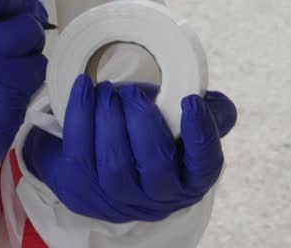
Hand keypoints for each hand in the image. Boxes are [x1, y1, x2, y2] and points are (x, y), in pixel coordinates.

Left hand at [22, 77, 236, 222]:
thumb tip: (211, 102)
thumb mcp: (177, 120)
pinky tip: (84, 90)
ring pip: (115, 165)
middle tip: (130, 92)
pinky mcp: (83, 192)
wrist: (96, 147)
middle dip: (142, 120)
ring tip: (105, 89)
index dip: (201, 134)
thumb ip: (205, 110)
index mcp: (189, 180)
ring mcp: (119, 200)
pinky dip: (80, 116)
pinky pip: (80, 155)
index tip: (189, 100)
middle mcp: (157, 197)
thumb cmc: (145, 131)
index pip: (204, 165)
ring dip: (109, 118)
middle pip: (155, 164)